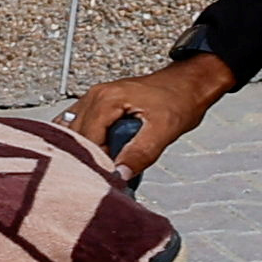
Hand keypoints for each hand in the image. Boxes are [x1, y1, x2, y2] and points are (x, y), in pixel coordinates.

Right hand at [65, 55, 232, 181]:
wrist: (188, 84)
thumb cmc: (180, 100)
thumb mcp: (164, 130)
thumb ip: (140, 153)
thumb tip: (119, 174)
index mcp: (107, 99)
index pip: (87, 141)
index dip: (98, 162)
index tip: (111, 176)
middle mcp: (95, 96)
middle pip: (76, 138)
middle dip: (90, 158)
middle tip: (111, 171)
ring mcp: (94, 99)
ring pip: (73, 134)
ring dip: (85, 151)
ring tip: (106, 161)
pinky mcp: (98, 105)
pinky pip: (78, 127)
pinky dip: (83, 142)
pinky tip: (95, 152)